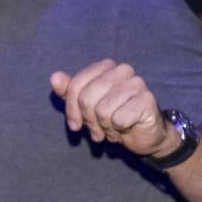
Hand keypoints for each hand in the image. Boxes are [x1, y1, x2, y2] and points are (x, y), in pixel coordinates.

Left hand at [49, 60, 176, 156]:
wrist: (143, 134)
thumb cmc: (112, 117)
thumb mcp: (85, 106)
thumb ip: (69, 91)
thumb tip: (55, 77)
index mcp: (105, 67)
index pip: (75, 86)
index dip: (71, 110)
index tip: (75, 125)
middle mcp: (122, 70)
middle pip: (86, 98)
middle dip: (89, 120)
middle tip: (98, 129)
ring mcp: (136, 83)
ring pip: (102, 110)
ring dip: (104, 127)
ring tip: (112, 128)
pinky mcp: (147, 100)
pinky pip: (118, 119)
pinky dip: (117, 130)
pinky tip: (125, 129)